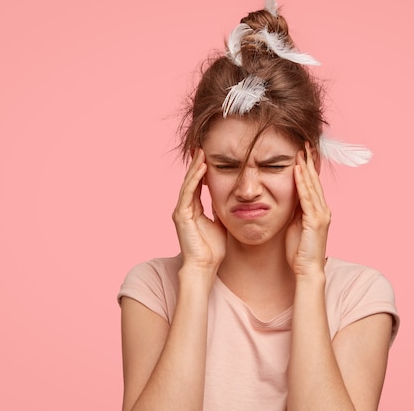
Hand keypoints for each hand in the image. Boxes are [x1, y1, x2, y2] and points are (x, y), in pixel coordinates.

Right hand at [172, 149, 226, 272]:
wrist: (204, 267)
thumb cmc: (213, 250)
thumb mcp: (220, 225)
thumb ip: (221, 212)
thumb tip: (231, 201)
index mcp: (193, 210)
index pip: (197, 185)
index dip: (202, 171)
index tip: (209, 156)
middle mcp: (184, 208)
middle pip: (191, 181)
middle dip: (197, 164)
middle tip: (202, 147)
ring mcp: (181, 211)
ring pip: (188, 183)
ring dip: (195, 167)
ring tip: (202, 152)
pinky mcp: (181, 215)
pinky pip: (189, 192)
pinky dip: (195, 179)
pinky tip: (202, 167)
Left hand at [285, 142, 330, 276]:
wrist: (307, 270)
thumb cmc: (299, 251)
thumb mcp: (295, 226)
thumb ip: (296, 211)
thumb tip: (290, 198)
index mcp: (319, 211)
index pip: (314, 185)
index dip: (309, 168)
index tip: (304, 153)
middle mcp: (323, 210)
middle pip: (315, 181)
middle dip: (310, 162)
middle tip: (305, 144)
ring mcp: (321, 215)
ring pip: (312, 186)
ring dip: (306, 167)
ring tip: (301, 151)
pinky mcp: (315, 220)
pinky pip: (307, 197)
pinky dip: (302, 182)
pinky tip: (297, 170)